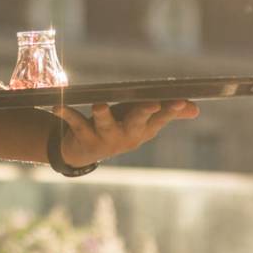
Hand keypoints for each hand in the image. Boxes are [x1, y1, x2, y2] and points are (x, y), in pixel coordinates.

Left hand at [53, 100, 198, 166]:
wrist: (84, 152)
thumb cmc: (119, 128)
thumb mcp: (143, 121)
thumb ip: (168, 113)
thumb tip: (196, 108)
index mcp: (143, 129)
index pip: (161, 117)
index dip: (171, 109)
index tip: (180, 100)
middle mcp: (127, 135)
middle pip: (137, 122)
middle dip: (144, 113)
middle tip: (151, 103)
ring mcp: (105, 137)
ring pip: (105, 124)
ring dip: (102, 114)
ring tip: (99, 104)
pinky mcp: (83, 135)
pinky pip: (74, 122)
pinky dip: (66, 114)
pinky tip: (57, 106)